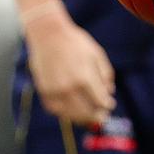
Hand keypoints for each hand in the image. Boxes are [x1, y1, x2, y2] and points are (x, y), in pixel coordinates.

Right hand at [24, 8, 115, 125]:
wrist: (48, 35)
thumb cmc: (75, 42)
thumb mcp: (97, 54)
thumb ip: (105, 75)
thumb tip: (109, 92)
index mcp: (85, 78)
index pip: (99, 101)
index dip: (106, 105)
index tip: (110, 105)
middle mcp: (69, 88)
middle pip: (86, 111)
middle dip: (96, 116)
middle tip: (102, 118)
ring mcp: (55, 91)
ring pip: (70, 114)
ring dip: (80, 118)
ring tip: (88, 118)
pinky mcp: (44, 91)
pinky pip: (55, 109)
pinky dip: (64, 113)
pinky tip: (71, 111)